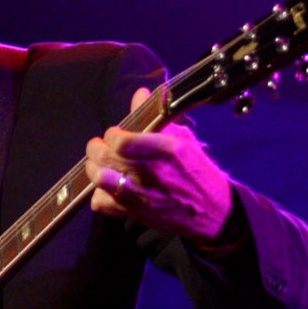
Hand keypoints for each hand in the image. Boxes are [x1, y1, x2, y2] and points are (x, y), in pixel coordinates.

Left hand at [86, 87, 235, 243]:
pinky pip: (102, 203)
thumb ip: (157, 118)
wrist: (214, 211)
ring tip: (99, 165)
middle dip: (95, 148)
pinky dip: (99, 195)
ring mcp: (142, 195)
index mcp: (166, 149)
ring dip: (93, 169)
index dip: (111, 134)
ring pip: (100, 179)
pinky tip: (108, 189)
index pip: (122, 140)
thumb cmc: (197, 171)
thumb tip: (140, 94)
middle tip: (98, 146)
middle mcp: (152, 172)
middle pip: (106, 156)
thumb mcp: (184, 139)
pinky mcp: (136, 214)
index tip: (114, 133)